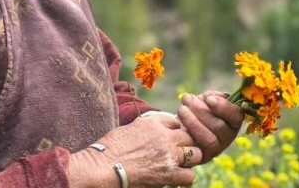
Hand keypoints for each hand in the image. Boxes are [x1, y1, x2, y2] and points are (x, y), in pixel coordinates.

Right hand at [68, 113, 203, 187]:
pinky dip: (185, 177)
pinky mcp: (168, 174)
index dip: (175, 130)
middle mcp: (165, 136)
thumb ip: (148, 126)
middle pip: (190, 135)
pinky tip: (176, 177)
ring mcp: (169, 155)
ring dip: (190, 159)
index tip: (170, 137)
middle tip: (179, 151)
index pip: (177, 121)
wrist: (102, 167)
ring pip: (196, 153)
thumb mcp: (131, 127)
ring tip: (181, 164)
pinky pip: (189, 176)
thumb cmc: (111, 148)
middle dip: (186, 143)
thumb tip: (157, 127)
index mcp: (154, 122)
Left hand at [177, 90, 244, 162]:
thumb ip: (210, 97)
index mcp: (233, 120)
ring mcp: (216, 149)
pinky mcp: (203, 157)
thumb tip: (210, 98)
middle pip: (219, 126)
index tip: (208, 99)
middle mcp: (228, 136)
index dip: (223, 107)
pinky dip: (187, 133)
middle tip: (187, 99)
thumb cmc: (196, 109)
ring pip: (209, 139)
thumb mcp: (204, 100)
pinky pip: (196, 148)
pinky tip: (178, 121)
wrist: (180, 126)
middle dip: (201, 111)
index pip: (235, 115)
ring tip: (182, 109)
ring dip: (192, 122)